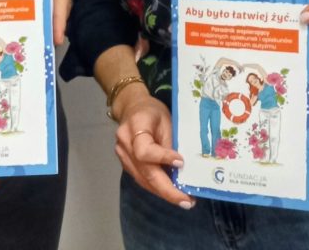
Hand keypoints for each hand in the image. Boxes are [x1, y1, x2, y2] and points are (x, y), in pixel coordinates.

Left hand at [0, 0, 79, 44]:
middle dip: (55, 24)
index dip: (59, 16)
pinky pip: (61, 1)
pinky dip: (52, 12)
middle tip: (43, 45)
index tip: (57, 36)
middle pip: (62, 4)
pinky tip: (41, 23)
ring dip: (53, 19)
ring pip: (62, 5)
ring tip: (40, 38)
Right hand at [114, 85, 192, 208]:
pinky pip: (141, 179)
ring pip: (143, 180)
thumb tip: (182, 169)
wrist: (132, 107)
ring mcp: (122, 155)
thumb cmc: (153, 111)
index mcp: (135, 125)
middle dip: (167, 189)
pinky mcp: (125, 164)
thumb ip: (170, 143)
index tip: (181, 162)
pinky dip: (156, 187)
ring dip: (163, 192)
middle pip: (145, 172)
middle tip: (187, 201)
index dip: (162, 158)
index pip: (144, 150)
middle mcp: (124, 142)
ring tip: (183, 200)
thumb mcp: (166, 120)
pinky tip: (170, 191)